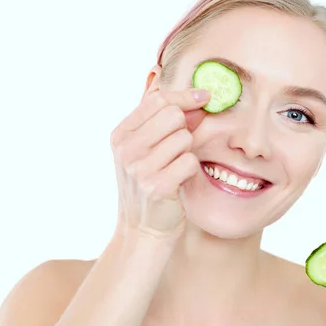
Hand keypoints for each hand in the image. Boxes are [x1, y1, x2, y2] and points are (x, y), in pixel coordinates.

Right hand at [110, 87, 209, 238]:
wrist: (143, 229)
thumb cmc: (149, 184)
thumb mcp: (146, 149)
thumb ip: (164, 120)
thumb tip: (197, 96)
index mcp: (121, 134)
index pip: (158, 100)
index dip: (185, 96)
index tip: (204, 97)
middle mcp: (126, 149)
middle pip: (173, 115)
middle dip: (185, 129)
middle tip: (178, 149)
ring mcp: (140, 169)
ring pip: (184, 138)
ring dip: (187, 152)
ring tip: (174, 167)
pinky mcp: (157, 187)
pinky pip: (190, 161)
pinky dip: (191, 170)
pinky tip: (179, 180)